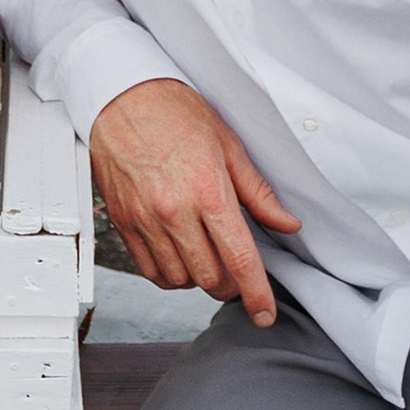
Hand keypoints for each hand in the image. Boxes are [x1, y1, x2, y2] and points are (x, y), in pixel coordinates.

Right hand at [89, 77, 302, 324]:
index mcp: (208, 191)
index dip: (257, 294)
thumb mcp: (229, 146)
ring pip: (180, 280)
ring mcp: (145, 219)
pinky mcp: (123, 222)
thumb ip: (258, 193)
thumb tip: (286, 223)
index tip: (264, 314)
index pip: (239, 259)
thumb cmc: (175, 113)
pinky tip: (180, 258)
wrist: (122, 96)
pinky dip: (169, 275)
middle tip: (239, 273)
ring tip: (208, 259)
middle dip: (231, 285)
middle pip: (210, 278)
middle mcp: (174, 211)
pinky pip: (149, 271)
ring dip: (199, 280)